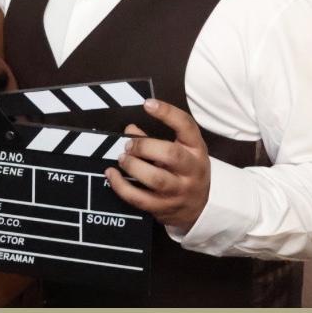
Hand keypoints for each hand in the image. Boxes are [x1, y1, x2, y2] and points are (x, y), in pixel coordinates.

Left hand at [105, 99, 210, 231]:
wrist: (199, 208)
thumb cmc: (185, 171)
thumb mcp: (180, 149)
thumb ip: (155, 137)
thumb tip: (129, 129)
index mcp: (196, 149)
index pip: (186, 126)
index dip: (167, 113)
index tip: (148, 104)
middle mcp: (191, 171)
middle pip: (171, 155)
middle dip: (145, 146)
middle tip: (129, 145)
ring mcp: (179, 192)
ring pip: (156, 179)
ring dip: (133, 166)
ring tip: (122, 158)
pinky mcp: (164, 209)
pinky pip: (140, 199)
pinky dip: (121, 186)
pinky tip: (112, 175)